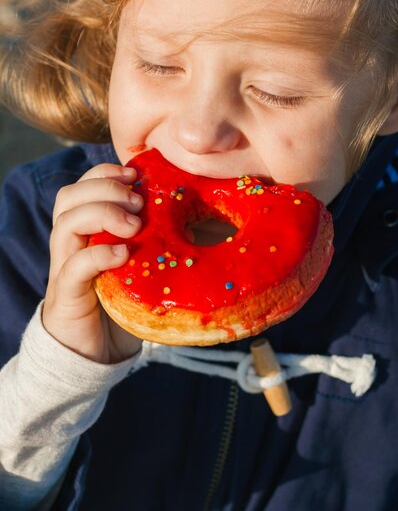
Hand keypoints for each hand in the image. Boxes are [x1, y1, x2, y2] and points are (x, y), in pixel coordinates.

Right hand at [43, 163, 142, 363]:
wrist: (94, 351)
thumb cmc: (122, 302)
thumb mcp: (142, 264)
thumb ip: (158, 241)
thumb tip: (207, 223)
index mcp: (86, 230)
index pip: (83, 187)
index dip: (104, 173)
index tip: (135, 174)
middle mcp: (71, 243)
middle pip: (68, 197)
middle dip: (104, 188)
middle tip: (138, 201)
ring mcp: (65, 267)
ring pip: (65, 223)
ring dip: (102, 213)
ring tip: (134, 225)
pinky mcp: (68, 294)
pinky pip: (74, 266)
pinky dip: (99, 254)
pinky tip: (123, 253)